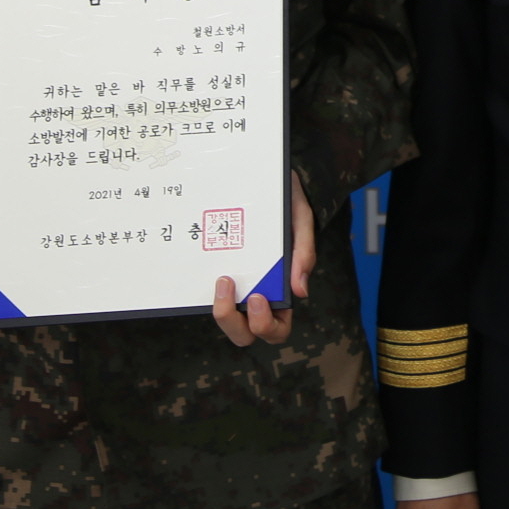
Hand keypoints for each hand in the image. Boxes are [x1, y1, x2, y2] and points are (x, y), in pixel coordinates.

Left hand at [214, 170, 316, 347]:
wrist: (263, 175)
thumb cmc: (286, 199)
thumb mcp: (300, 218)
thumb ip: (304, 252)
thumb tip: (300, 291)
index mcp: (283, 288)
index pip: (277, 327)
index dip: (266, 323)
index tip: (259, 296)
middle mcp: (258, 292)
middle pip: (246, 334)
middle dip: (235, 324)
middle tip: (232, 288)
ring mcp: (237, 284)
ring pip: (226, 320)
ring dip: (222, 311)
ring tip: (222, 279)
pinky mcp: (217, 270)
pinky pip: (208, 294)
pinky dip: (205, 292)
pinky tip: (207, 270)